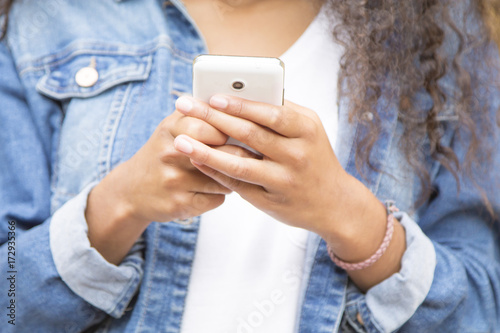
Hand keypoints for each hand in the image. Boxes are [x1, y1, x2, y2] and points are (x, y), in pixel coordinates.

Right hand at [85, 109, 231, 263]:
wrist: (131, 190)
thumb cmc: (162, 153)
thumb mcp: (172, 126)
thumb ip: (199, 112)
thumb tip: (233, 105)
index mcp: (170, 129)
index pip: (210, 124)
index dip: (227, 130)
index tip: (232, 135)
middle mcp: (170, 154)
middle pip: (220, 153)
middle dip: (235, 156)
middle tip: (237, 156)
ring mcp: (174, 181)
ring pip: (224, 179)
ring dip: (230, 178)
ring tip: (222, 174)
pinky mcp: (180, 205)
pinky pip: (217, 199)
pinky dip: (218, 195)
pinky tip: (208, 190)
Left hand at [173, 95, 405, 290]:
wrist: (335, 204)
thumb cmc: (316, 158)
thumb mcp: (309, 130)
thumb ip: (282, 112)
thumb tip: (244, 93)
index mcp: (306, 130)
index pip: (269, 113)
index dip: (240, 105)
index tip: (213, 96)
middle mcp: (296, 155)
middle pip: (249, 134)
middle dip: (213, 119)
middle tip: (185, 107)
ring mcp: (283, 181)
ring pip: (239, 164)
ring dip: (206, 151)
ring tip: (180, 141)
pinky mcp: (271, 201)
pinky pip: (238, 185)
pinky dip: (216, 172)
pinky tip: (197, 161)